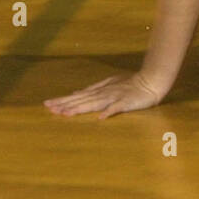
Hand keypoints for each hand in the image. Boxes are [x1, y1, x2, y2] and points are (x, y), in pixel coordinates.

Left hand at [44, 72, 166, 118]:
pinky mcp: (126, 102)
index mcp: (99, 90)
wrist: (151, 81)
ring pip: (93, 103)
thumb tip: (77, 92)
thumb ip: (94, 89)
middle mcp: (103, 93)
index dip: (63, 100)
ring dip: (80, 108)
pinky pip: (116, 108)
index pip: (77, 96)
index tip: (48, 104)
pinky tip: (101, 118)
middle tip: (49, 108)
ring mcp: (114, 97)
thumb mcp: (110, 84)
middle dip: (65, 104)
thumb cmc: (130, 84)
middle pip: (81, 100)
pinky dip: (109, 112)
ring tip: (66, 113)